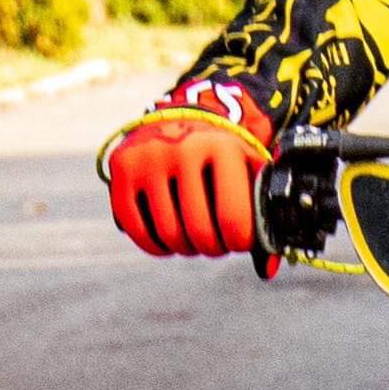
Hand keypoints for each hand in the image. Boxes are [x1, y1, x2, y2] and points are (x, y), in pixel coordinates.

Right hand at [101, 84, 273, 257]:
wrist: (180, 120)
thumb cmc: (222, 158)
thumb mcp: (248, 173)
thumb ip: (262, 216)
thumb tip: (266, 270)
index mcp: (223, 148)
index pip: (234, 218)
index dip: (240, 242)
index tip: (239, 241)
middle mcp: (183, 148)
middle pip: (200, 231)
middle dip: (213, 247)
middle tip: (217, 243)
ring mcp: (149, 158)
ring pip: (169, 234)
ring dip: (186, 248)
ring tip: (195, 240)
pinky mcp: (122, 169)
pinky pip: (137, 229)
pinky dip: (156, 246)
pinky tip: (169, 243)